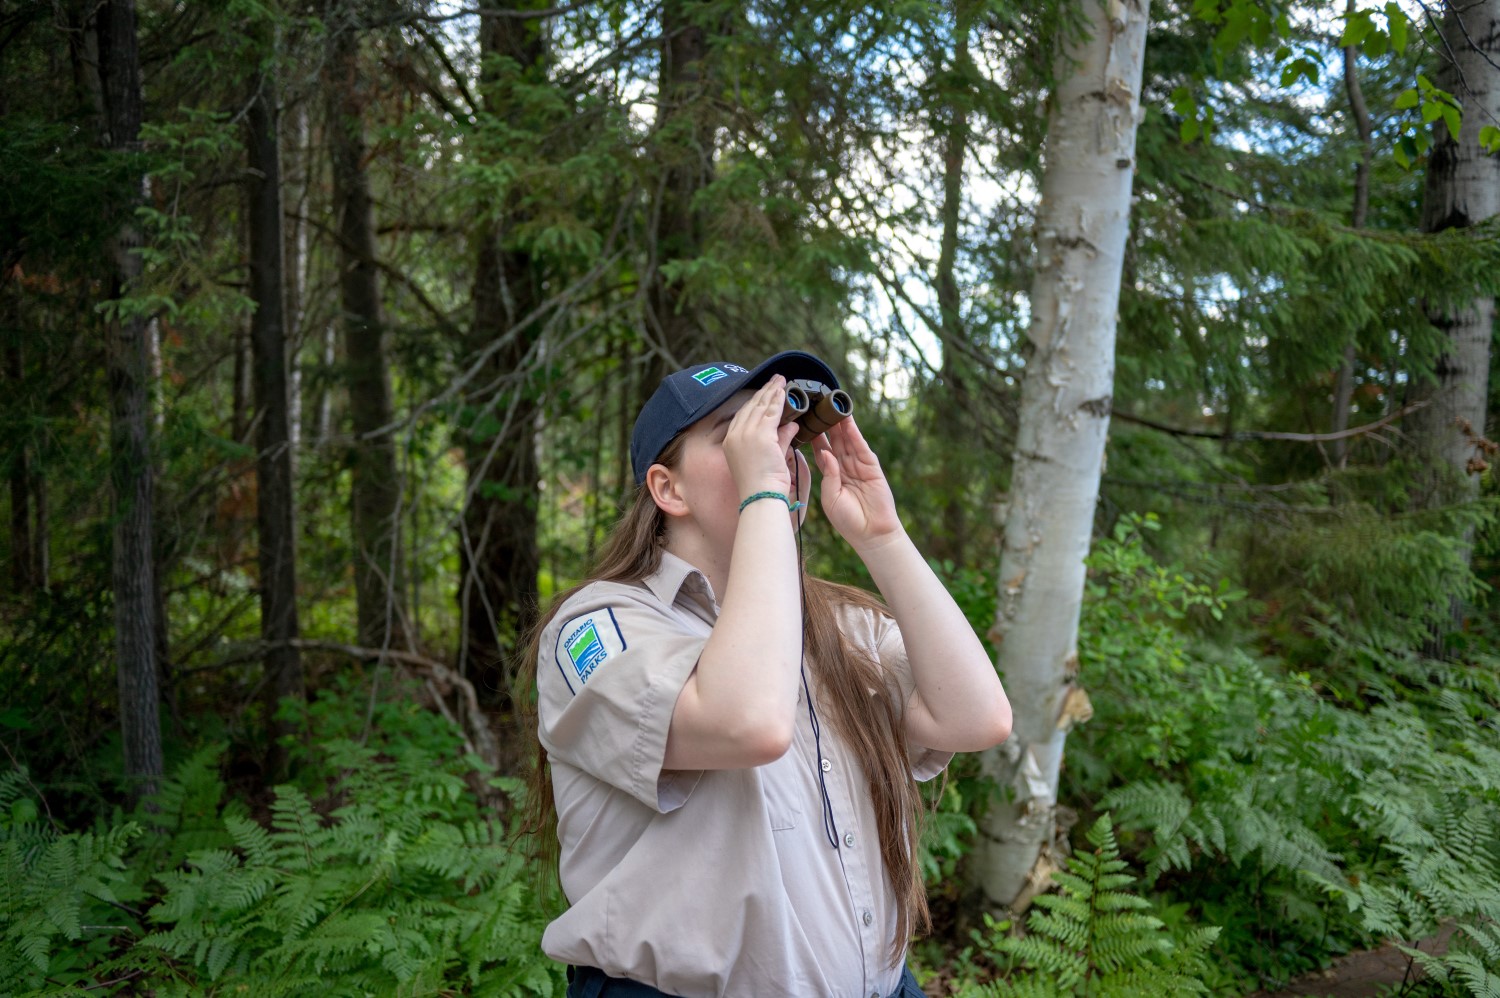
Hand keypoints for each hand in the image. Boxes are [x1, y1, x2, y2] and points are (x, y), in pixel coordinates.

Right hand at [724, 376, 800, 498]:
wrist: (760, 496)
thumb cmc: (763, 485)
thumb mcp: (771, 458)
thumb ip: (780, 439)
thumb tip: (791, 425)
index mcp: (731, 443)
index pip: (743, 416)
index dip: (754, 402)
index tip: (764, 393)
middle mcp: (735, 435)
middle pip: (750, 407)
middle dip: (763, 392)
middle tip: (774, 381)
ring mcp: (746, 434)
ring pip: (761, 407)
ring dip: (772, 392)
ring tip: (780, 381)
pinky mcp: (760, 435)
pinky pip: (771, 412)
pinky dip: (778, 400)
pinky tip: (783, 391)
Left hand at [811, 416, 902, 549]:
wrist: (871, 533)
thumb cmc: (848, 520)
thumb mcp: (830, 498)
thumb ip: (828, 475)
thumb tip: (824, 453)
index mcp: (831, 474)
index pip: (820, 450)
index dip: (812, 436)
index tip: (803, 421)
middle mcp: (844, 467)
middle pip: (833, 440)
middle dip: (825, 424)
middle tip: (816, 405)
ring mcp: (858, 465)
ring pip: (846, 440)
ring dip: (839, 423)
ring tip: (831, 405)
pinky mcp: (871, 466)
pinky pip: (860, 446)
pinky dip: (854, 433)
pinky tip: (847, 421)